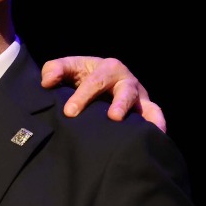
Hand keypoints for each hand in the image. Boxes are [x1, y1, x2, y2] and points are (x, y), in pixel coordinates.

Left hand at [40, 55, 167, 132]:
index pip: (95, 82)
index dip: (82, 96)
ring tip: (141, 133)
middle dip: (119, 104)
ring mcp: (138, 96)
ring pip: (145, 104)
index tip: (69, 112)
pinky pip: (155, 116)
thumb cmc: (81, 75)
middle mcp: (126, 81)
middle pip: (125, 91)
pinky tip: (157, 137)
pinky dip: (158, 125)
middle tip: (112, 117)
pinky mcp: (145, 109)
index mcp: (107, 68)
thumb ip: (54, 70)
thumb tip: (47, 82)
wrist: (100, 80)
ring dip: (143, 117)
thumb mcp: (68, 69)